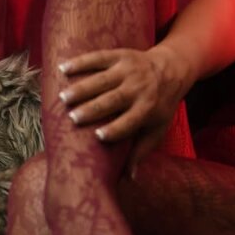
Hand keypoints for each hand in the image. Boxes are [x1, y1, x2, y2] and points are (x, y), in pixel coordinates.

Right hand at [57, 45, 188, 175]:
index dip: (115, 129)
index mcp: (147, 109)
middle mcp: (138, 88)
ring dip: (81, 88)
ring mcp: (128, 70)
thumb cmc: (160, 106)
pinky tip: (63, 69)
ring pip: (102, 79)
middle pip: (113, 100)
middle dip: (93, 109)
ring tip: (63, 98)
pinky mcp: (120, 55)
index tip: (98, 137)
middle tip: (73, 118)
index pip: (130, 122)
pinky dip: (80, 62)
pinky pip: (97, 58)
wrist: (171, 69)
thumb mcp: (157, 129)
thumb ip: (141, 152)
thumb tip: (129, 179)